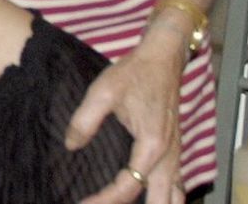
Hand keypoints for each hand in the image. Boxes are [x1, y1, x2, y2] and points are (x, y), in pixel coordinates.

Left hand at [68, 33, 185, 203]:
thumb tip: (71, 146)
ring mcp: (176, 155)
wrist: (163, 59)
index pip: (129, 185)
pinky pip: (176, 184)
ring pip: (174, 196)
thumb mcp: (103, 91)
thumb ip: (85, 120)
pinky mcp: (175, 150)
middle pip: (161, 201)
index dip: (105, 199)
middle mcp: (169, 156)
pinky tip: (147, 198)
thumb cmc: (134, 73)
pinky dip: (165, 197)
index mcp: (151, 145)